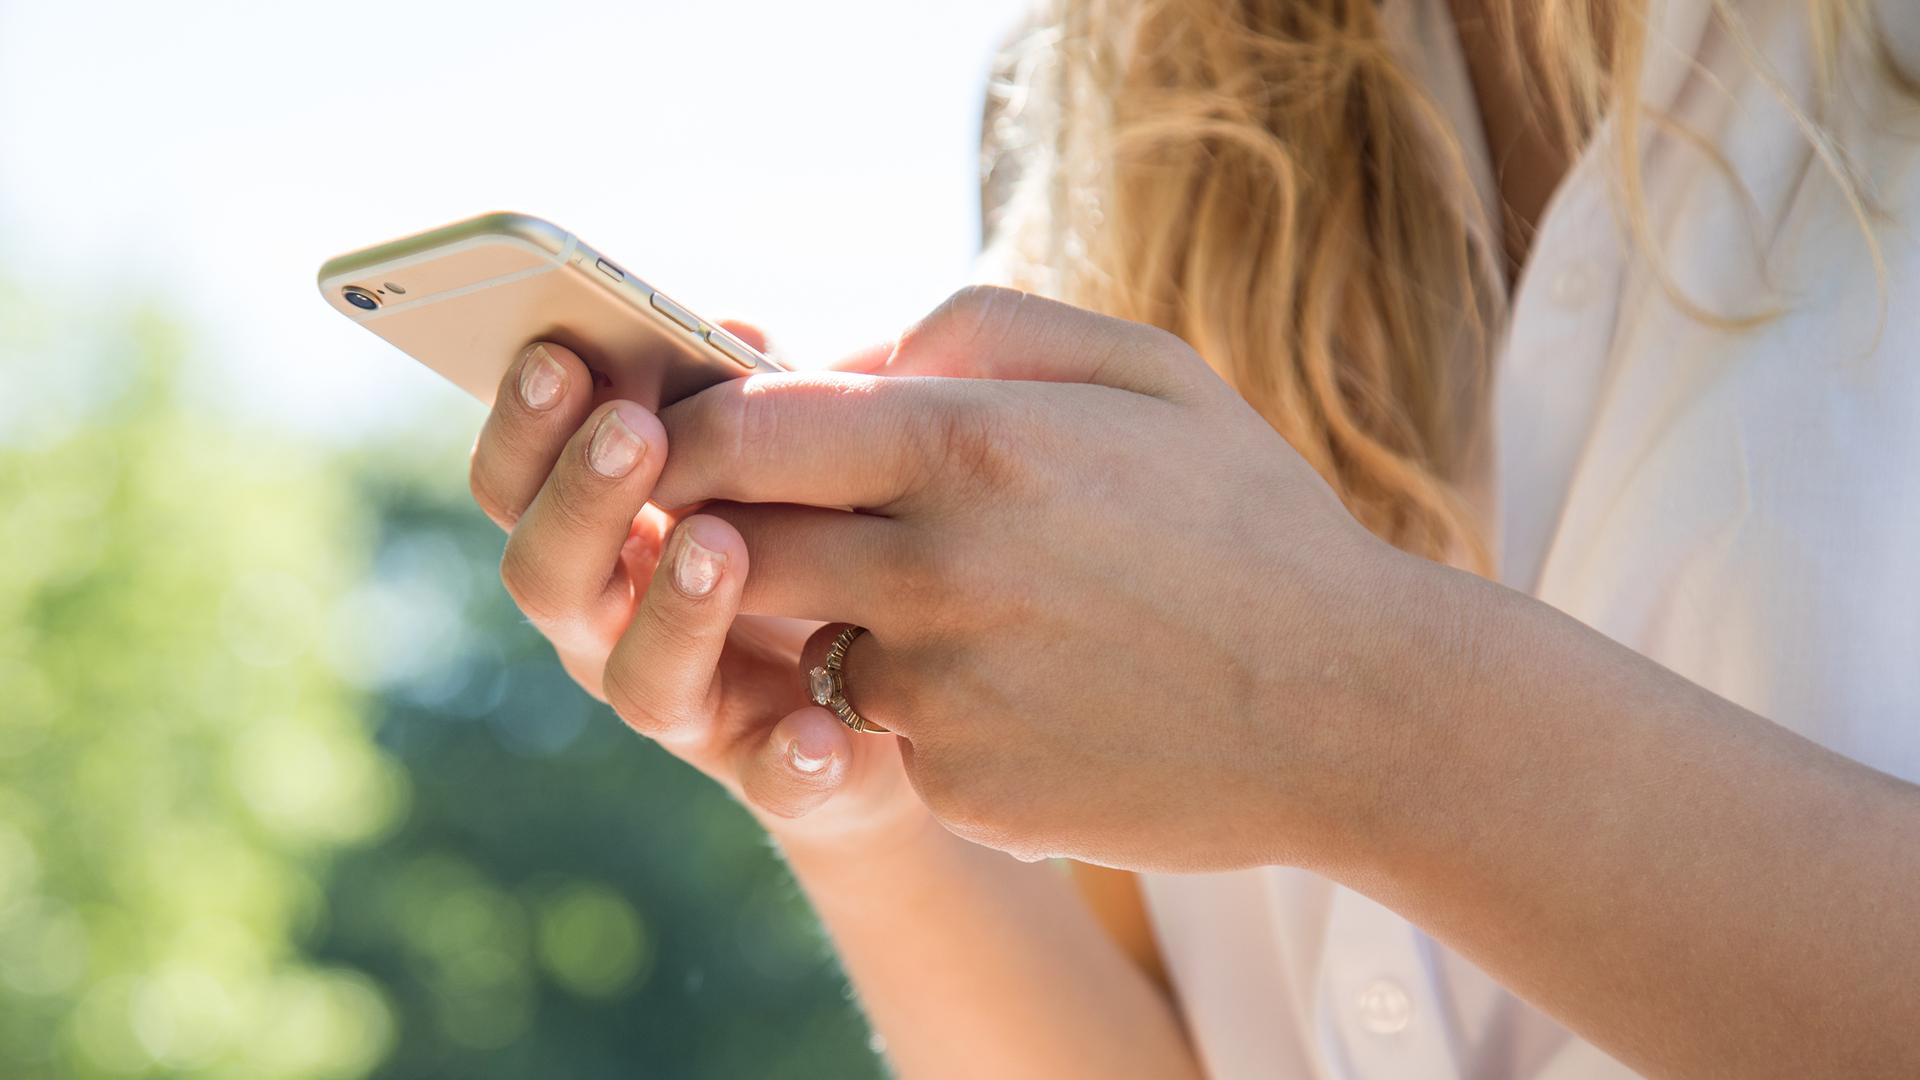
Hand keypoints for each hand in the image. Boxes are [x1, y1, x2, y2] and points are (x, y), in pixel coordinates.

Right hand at [466, 330, 929, 852]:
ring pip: (642, 679)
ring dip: (674, 609)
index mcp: (598, 534)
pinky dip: (791, 759)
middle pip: (549, 576)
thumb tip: (731, 326)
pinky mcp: (778, 774)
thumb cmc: (816, 534)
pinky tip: (822, 730)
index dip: (522, 425)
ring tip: (718, 545)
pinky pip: (774, 782)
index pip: (517, 481)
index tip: (554, 354)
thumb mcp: (783, 452)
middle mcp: (614, 628)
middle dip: (582, 499)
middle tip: (633, 431)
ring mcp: (691, 709)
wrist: (905, 688)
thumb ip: (751, 396)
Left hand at [650, 288, 1452, 872]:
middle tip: (780, 519)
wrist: (1348, 710)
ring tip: (975, 609)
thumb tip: (841, 358)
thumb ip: (973, 329)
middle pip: (736, 545)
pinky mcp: (957, 788)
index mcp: (972, 446)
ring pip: (807, 643)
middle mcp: (935, 572)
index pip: (745, 430)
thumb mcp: (1143, 369)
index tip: (686, 441)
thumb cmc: (1248, 521)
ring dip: (845, 621)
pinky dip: (921, 708)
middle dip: (733, 529)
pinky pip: (885, 731)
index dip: (692, 433)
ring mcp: (941, 695)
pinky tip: (1027, 691)